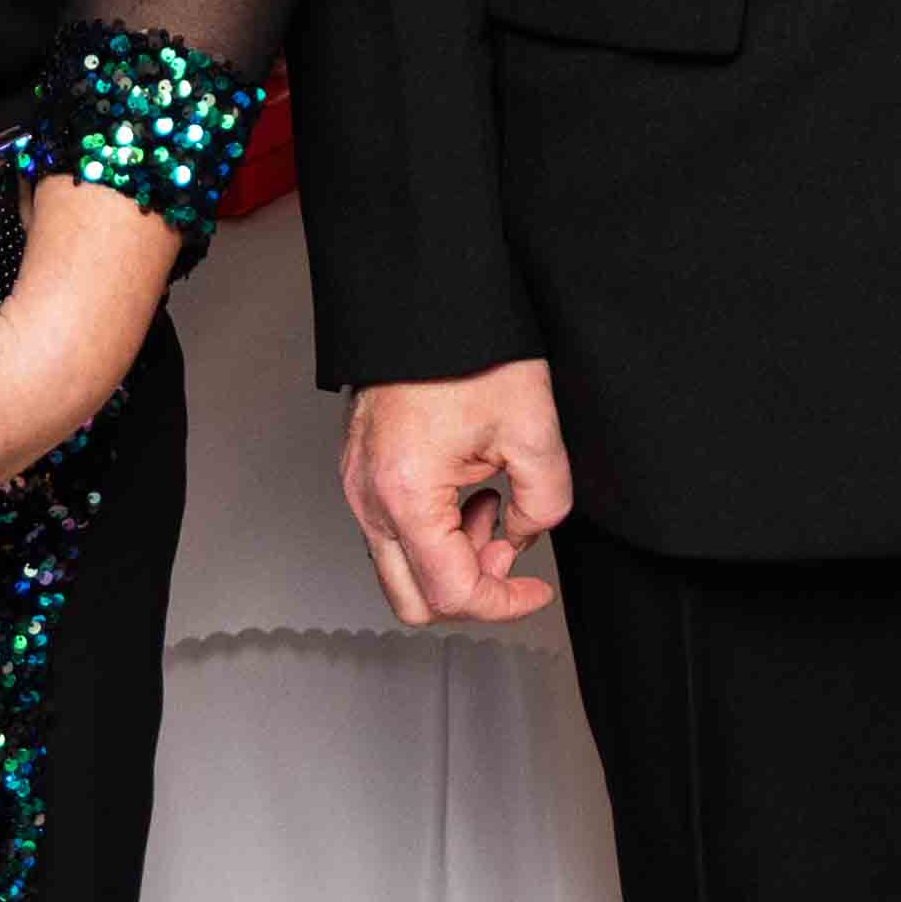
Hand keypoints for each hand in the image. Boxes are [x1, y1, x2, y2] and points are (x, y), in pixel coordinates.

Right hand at [342, 360, 572, 626]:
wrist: (426, 297)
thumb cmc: (467, 349)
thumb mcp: (532, 429)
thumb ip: (544, 503)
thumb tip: (523, 534)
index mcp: (407, 494)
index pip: (452, 593)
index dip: (505, 603)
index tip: (535, 590)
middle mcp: (369, 498)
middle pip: (412, 600)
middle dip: (469, 588)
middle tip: (506, 545)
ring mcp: (356, 485)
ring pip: (400, 566)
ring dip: (451, 556)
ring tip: (489, 501)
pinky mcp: (359, 469)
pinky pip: (391, 530)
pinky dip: (433, 529)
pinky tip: (465, 487)